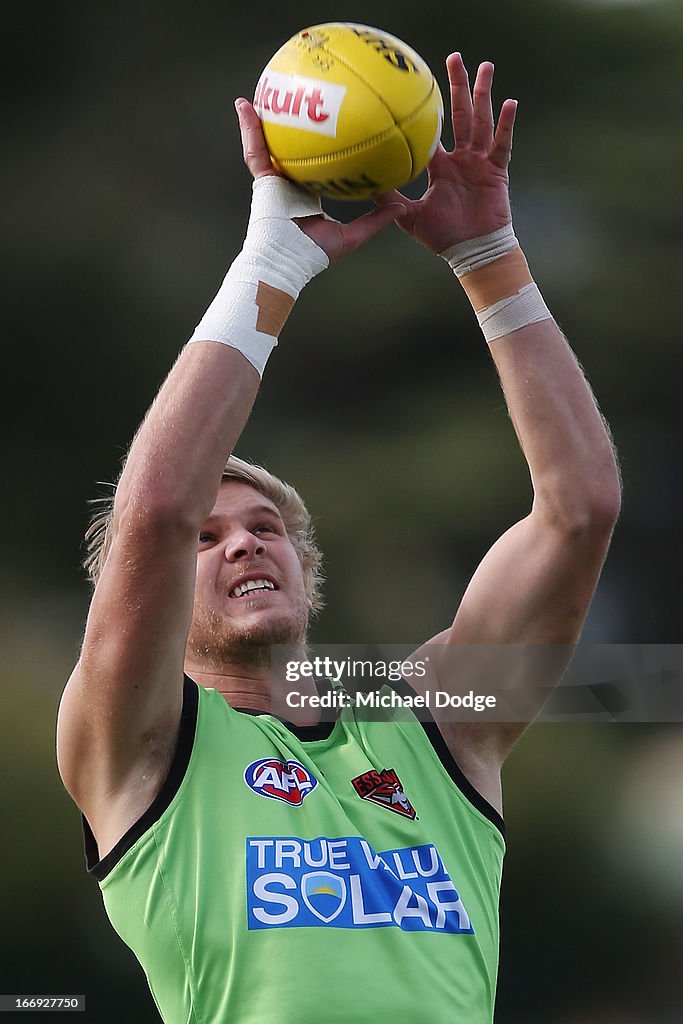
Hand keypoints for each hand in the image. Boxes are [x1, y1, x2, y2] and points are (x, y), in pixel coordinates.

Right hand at [234, 98, 401, 261]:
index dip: (320, 149)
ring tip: (264, 90)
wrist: (286, 262)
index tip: (329, 130)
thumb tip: (401, 208)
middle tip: (297, 101)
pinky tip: (244, 105)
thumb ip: (375, 221)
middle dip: (291, 127)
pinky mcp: (262, 180)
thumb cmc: (314, 255)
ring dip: (264, 119)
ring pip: (269, 144)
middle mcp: (288, 185)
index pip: (314, 166)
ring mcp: (273, 181)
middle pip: (290, 149)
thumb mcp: (352, 236)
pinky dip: (248, 128)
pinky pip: (254, 150)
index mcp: (306, 195)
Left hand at [376, 54, 516, 252]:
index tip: (421, 85)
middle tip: (454, 57)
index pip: (435, 132)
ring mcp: (480, 162)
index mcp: (441, 166)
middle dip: (458, 86)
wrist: (471, 252)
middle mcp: (461, 158)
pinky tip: (509, 104)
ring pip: (481, 121)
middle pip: (460, 115)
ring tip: (485, 67)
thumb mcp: (409, 217)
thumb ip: (390, 200)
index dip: (429, 111)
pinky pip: (501, 144)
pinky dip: (506, 125)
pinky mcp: (496, 171)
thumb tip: (363, 187)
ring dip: (484, 94)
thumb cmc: (442, 237)